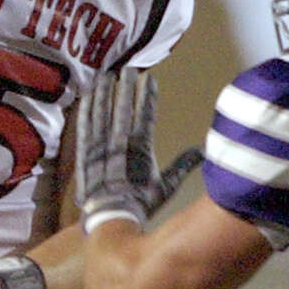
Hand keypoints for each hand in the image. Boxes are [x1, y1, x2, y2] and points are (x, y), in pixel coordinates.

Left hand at [76, 65, 201, 233]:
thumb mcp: (166, 187)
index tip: (150, 78)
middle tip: (129, 68)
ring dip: (104, 92)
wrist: (109, 220)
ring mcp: (99, 148)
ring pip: (101, 114)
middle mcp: (119, 146)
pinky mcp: (84, 152)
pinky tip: (87, 95)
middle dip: (126, 87)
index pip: (146, 116)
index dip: (148, 96)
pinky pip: (84, 126)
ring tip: (106, 74)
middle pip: (122, 110)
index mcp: (141, 151)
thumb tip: (204, 151)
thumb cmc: (139, 203)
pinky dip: (86, 109)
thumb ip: (183, 165)